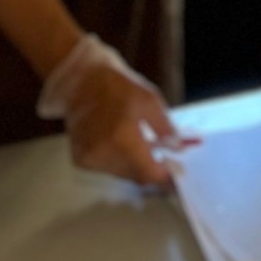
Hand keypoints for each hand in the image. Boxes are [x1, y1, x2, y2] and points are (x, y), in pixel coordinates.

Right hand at [63, 54, 196, 189]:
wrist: (81, 82)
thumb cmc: (118, 87)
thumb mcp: (150, 101)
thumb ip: (165, 128)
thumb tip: (179, 148)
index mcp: (122, 138)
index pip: (148, 172)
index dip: (165, 177)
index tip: (177, 177)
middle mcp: (103, 154)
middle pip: (136, 176)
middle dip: (152, 169)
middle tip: (164, 157)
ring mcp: (89, 160)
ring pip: (122, 174)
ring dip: (136, 165)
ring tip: (143, 145)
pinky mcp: (80, 160)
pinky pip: (108, 169)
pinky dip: (120, 161)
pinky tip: (123, 143)